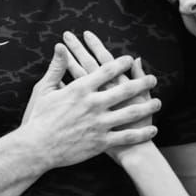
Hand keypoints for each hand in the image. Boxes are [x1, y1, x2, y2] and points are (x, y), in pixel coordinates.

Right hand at [21, 44, 159, 165]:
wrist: (36, 148)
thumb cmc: (38, 118)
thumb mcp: (44, 89)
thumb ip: (56, 67)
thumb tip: (59, 47)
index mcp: (80, 89)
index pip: (105, 71)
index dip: (120, 63)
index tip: (130, 59)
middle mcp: (93, 105)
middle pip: (124, 90)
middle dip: (142, 83)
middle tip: (153, 79)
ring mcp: (98, 124)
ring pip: (130, 113)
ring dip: (147, 107)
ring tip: (158, 103)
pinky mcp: (100, 142)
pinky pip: (126, 137)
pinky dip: (141, 133)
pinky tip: (152, 130)